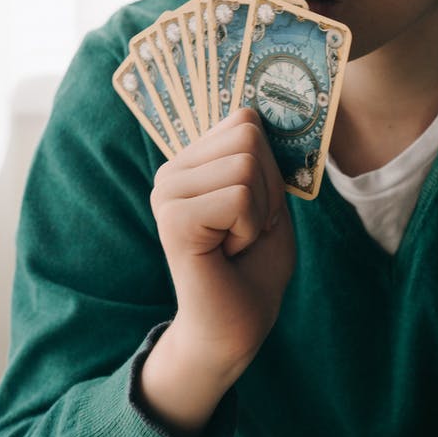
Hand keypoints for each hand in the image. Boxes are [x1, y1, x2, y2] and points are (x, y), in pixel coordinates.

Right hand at [150, 108, 294, 381]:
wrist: (236, 326)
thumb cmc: (255, 264)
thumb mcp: (269, 196)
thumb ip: (260, 154)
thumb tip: (254, 110)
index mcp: (192, 160)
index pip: (246, 120)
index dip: (270, 168)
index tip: (255, 209)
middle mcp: (172, 170)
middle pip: (248, 137)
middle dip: (268, 189)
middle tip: (246, 229)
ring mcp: (167, 192)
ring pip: (246, 166)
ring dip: (259, 212)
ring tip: (235, 241)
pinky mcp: (172, 218)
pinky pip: (238, 196)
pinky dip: (249, 229)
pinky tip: (227, 252)